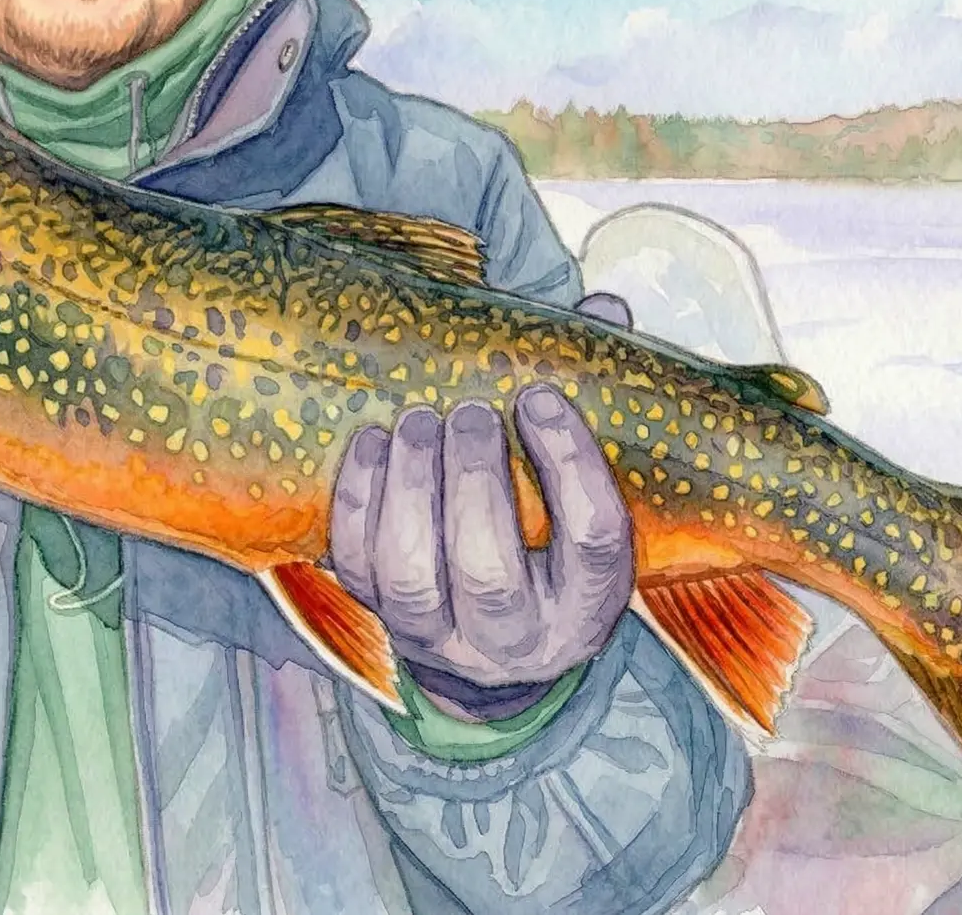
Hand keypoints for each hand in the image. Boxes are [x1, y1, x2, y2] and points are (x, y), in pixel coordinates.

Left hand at [328, 294, 636, 721]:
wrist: (495, 651)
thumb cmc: (551, 544)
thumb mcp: (589, 496)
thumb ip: (596, 406)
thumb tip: (603, 310)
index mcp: (589, 601)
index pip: (593, 540)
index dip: (570, 464)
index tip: (540, 396)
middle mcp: (518, 637)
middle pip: (489, 571)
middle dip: (472, 481)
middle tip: (467, 411)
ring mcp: (442, 637)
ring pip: (411, 579)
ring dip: (407, 490)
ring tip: (416, 422)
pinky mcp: (383, 622)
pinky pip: (358, 569)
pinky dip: (358, 503)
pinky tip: (372, 444)